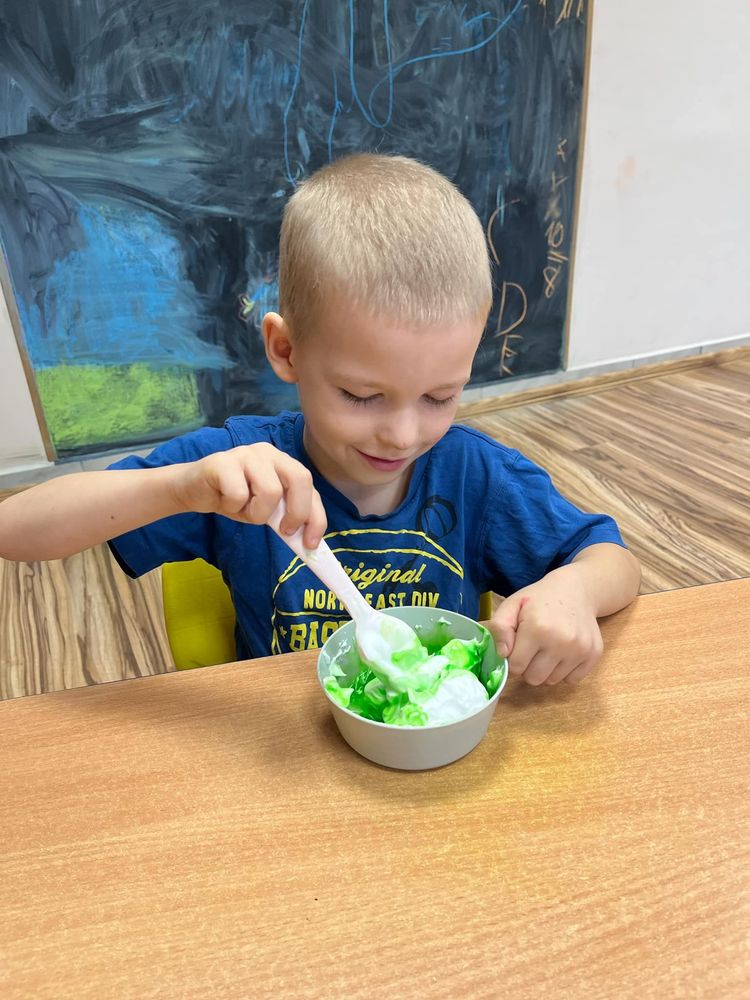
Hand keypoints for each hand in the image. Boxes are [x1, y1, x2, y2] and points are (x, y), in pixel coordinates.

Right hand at [172, 444, 326, 548]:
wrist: (193, 489)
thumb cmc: (233, 499)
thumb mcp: (265, 511)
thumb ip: (286, 518)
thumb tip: (308, 542)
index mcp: (282, 462)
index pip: (309, 486)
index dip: (315, 516)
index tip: (311, 543)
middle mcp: (268, 452)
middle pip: (299, 478)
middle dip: (297, 512)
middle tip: (283, 530)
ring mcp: (246, 453)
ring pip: (270, 490)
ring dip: (257, 513)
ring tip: (242, 510)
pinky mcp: (222, 461)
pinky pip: (239, 494)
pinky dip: (232, 507)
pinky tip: (223, 501)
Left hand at [488, 566, 603, 685]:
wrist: (576, 590)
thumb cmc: (539, 600)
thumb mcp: (512, 605)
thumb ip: (500, 628)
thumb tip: (502, 654)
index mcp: (537, 628)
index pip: (516, 667)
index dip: (514, 658)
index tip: (519, 646)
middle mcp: (561, 641)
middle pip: (534, 679)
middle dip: (528, 667)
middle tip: (533, 648)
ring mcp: (580, 649)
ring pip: (552, 681)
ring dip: (547, 669)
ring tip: (549, 647)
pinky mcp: (593, 654)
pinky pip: (572, 680)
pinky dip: (565, 671)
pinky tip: (563, 652)